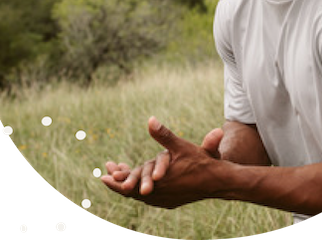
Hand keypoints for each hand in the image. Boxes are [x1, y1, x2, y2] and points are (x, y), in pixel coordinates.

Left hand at [101, 117, 224, 206]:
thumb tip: (150, 120)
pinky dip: (140, 192)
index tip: (103, 175)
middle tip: (105, 176)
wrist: (218, 181)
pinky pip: (150, 199)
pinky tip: (139, 186)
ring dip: (129, 187)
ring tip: (119, 177)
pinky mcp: (170, 202)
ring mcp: (164, 200)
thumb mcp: (180, 145)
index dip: (115, 182)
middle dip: (118, 183)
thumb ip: (163, 134)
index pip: (129, 185)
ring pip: (140, 197)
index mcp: (158, 181)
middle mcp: (159, 194)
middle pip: (131, 193)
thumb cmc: (200, 162)